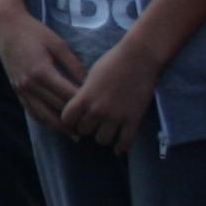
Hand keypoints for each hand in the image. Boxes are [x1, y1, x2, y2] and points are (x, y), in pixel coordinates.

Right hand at [0, 2, 84, 126]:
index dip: (83, 104)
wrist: (7, 27)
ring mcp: (21, 90)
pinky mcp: (17, 91)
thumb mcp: (58, 44)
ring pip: (43, 116)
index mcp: (41, 72)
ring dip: (60, 127)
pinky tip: (56, 127)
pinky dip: (44, 122)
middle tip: (93, 126)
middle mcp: (30, 85)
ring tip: (76, 135)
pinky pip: (32, 112)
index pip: (67, 95)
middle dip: (75, 119)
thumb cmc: (34, 32)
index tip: (98, 111)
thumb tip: (90, 83)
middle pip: (56, 108)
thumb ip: (74, 65)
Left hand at [57, 34, 160, 152]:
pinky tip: (119, 148)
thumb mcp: (91, 76)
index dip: (69, 121)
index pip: (67, 120)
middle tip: (92, 124)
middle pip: (84, 131)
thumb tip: (78, 106)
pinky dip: (121, 147)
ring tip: (106, 132)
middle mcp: (98, 109)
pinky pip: (125, 142)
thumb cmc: (113, 61)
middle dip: (87, 128)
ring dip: (103, 137)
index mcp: (84, 97)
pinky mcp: (133, 120)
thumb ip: (84, 93)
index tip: (74, 119)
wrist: (139, 57)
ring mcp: (116, 116)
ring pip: (102, 140)